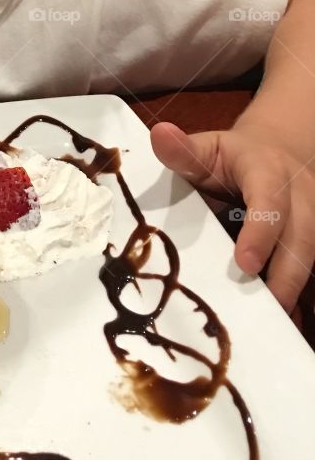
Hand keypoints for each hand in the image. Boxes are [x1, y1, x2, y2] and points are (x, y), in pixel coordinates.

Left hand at [151, 121, 314, 312]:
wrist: (276, 151)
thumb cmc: (231, 157)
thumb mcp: (207, 148)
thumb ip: (184, 150)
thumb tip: (160, 135)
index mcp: (268, 172)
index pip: (270, 202)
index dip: (261, 233)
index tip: (245, 264)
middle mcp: (302, 197)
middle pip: (302, 239)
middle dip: (286, 276)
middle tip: (266, 310)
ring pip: (312, 257)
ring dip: (294, 290)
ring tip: (274, 323)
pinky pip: (313, 268)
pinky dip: (299, 294)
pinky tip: (284, 321)